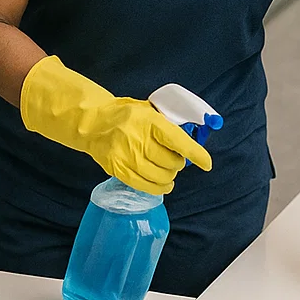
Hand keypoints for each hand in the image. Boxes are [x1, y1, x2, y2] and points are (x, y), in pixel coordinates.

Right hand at [20, 56, 210, 193]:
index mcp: (149, 121)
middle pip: (171, 162)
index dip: (196, 154)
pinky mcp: (118, 170)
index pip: (178, 141)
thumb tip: (191, 140)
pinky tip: (162, 184)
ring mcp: (127, 157)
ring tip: (169, 172)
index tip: (206, 163)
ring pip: (160, 177)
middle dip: (179, 164)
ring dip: (170, 177)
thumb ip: (167, 124)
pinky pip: (145, 186)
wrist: (92, 123)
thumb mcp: (148, 110)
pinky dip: (158, 188)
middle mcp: (138, 139)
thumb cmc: (125, 115)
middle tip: (177, 160)